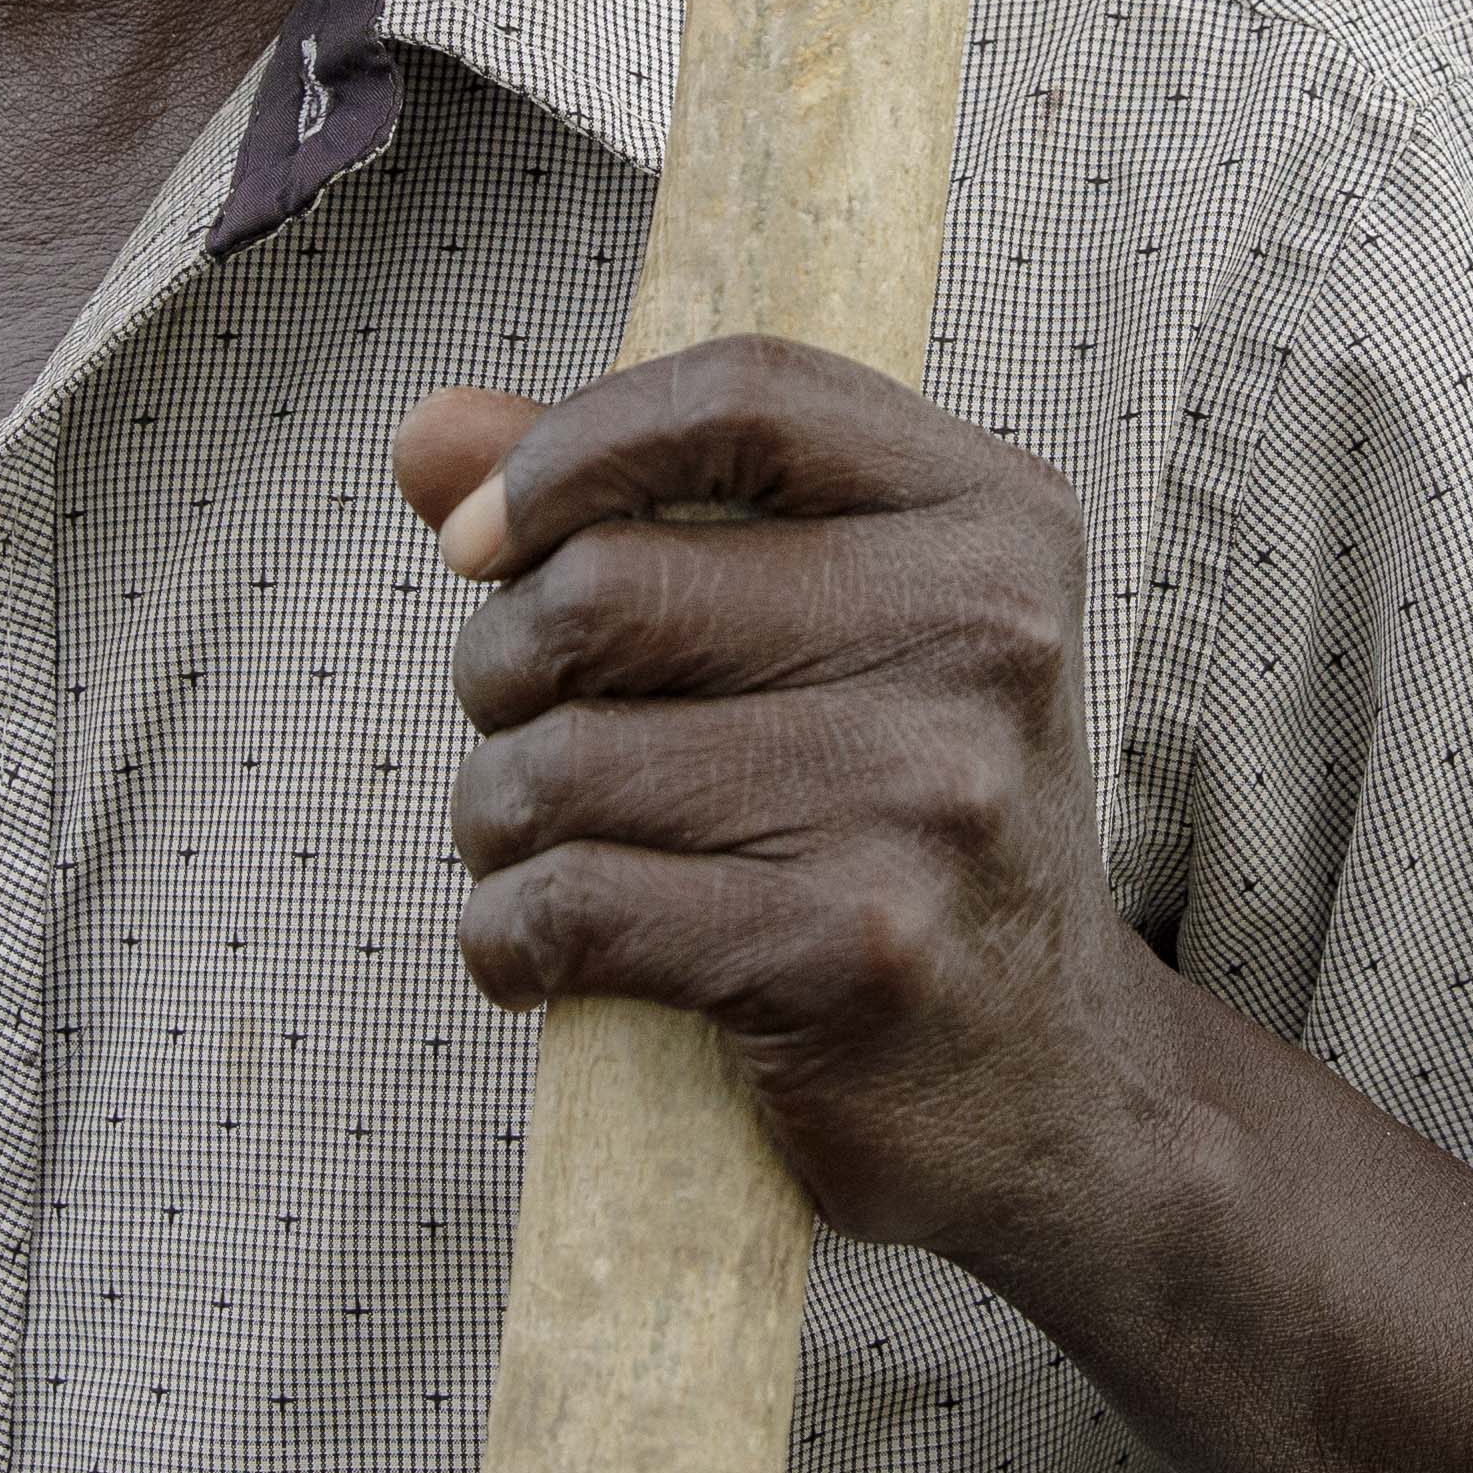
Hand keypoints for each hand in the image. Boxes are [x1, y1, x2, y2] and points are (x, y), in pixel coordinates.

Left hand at [400, 339, 1173, 1261]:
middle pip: (607, 586)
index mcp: (995, 519)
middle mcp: (983, 640)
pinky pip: (570, 906)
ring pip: (561, 759)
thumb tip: (426, 439)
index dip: (568, 446)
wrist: (1046, 1076)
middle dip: (502, 667)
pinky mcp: (852, 952)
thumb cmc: (902, 823)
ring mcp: (926, 800)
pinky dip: (507, 936)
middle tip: (527, 726)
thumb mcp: (829, 630)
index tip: (478, 536)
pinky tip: (544, 949)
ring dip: (497, 817)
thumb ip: (632, 511)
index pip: (743, 395)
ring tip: (543, 847)